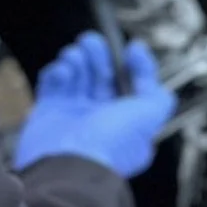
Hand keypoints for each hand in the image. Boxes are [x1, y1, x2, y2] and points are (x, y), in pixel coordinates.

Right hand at [13, 31, 175, 178]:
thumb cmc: (109, 143)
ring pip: (77, 74)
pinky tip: (63, 72)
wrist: (68, 163)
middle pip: (102, 73)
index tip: (131, 49)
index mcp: (126, 121)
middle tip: (92, 43)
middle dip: (99, 54)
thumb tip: (146, 71)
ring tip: (76, 57)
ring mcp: (73, 114)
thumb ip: (158, 95)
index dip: (134, 64)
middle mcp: (100, 117)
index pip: (132, 84)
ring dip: (77, 58)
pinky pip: (52, 83)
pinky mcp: (48, 112)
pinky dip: (57, 71)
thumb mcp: (149, 116)